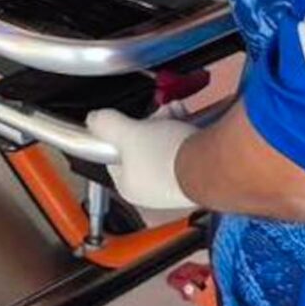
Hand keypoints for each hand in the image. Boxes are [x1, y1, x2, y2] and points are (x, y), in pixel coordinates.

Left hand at [85, 109, 199, 210]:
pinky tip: (190, 123)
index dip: (121, 132)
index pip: (115, 155)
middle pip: (143, 149)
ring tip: (176, 114)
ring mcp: (176, 186)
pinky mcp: (197, 178)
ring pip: (166, 147)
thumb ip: (106, 125)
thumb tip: (94, 119)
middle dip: (151, 124)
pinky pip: (186, 151)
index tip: (130, 120)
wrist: (210, 164)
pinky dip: (187, 134)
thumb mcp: (126, 133)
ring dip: (170, 125)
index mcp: (128, 186)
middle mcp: (152, 191)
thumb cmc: (168, 157)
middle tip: (158, 115)